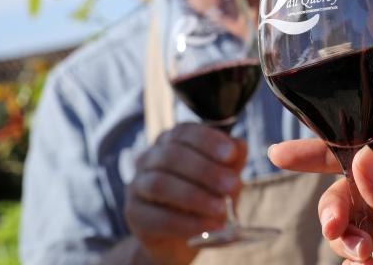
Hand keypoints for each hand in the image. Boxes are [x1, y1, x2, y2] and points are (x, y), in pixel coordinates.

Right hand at [125, 123, 246, 264]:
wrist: (181, 239)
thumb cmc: (205, 199)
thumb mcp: (223, 178)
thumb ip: (232, 161)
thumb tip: (238, 145)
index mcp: (172, 141)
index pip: (185, 132)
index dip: (208, 141)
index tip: (230, 155)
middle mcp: (150, 158)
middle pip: (172, 155)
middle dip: (205, 170)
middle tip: (231, 185)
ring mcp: (137, 185)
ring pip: (160, 183)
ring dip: (195, 196)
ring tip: (221, 210)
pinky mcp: (134, 214)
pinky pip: (157, 217)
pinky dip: (186, 223)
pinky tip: (208, 227)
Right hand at [269, 139, 372, 264]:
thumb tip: (359, 162)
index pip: (369, 153)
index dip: (324, 152)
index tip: (281, 155)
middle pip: (353, 191)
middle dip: (338, 208)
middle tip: (336, 231)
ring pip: (353, 224)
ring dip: (347, 238)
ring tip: (364, 257)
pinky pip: (362, 253)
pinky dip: (356, 259)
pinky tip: (368, 264)